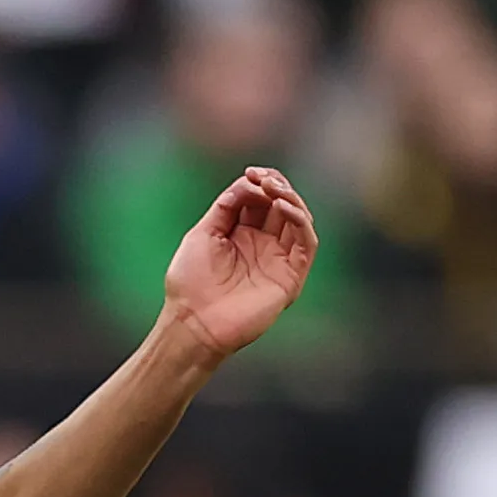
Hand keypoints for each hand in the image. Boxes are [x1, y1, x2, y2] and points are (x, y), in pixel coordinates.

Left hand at [160, 166, 318, 361]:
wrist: (192, 323)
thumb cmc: (189, 284)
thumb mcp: (202, 235)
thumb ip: (224, 208)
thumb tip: (246, 182)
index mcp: (240, 235)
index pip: (260, 200)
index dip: (259, 183)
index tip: (250, 172)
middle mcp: (263, 245)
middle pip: (281, 206)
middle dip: (275, 186)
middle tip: (264, 178)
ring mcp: (278, 259)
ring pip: (298, 220)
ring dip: (290, 199)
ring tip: (273, 188)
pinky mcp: (291, 276)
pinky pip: (306, 242)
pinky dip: (300, 221)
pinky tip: (282, 207)